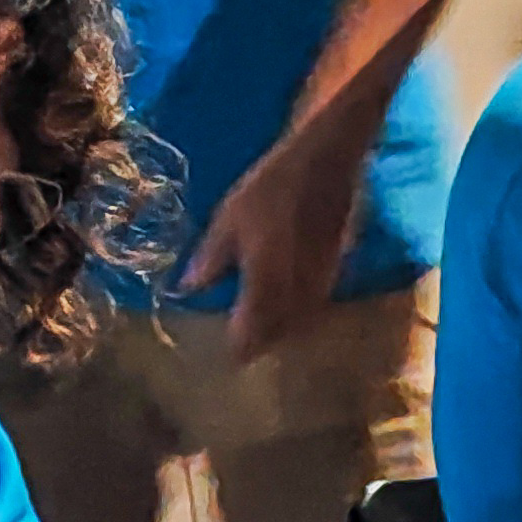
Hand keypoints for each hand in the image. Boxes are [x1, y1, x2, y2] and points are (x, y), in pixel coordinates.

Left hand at [179, 134, 364, 358]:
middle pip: (282, 332)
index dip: (241, 346)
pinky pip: (317, 305)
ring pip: (304, 322)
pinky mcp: (335, 269)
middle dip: (264, 343)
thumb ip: (210, 258)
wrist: (325, 164)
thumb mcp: (229, 218)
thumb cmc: (270, 188)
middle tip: (245, 347)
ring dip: (285, 331)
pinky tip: (290, 305)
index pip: (252, 329)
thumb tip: (186, 289)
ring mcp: (320, 280)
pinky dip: (302, 313)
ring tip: (266, 331)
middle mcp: (296, 288)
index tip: (230, 357)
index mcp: (265, 279)